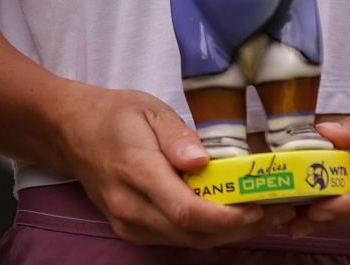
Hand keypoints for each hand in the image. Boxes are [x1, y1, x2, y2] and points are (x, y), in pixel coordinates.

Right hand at [52, 84, 293, 247]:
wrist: (71, 132)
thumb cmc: (113, 116)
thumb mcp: (147, 109)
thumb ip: (175, 135)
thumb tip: (201, 160)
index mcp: (136, 171)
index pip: (186, 210)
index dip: (228, 217)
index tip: (259, 207)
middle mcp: (130, 207)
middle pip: (194, 233)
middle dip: (240, 228)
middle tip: (278, 210)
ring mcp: (128, 224)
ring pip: (189, 241)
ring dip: (229, 233)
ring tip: (263, 213)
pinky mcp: (131, 231)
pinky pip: (177, 239)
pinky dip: (208, 231)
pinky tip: (230, 215)